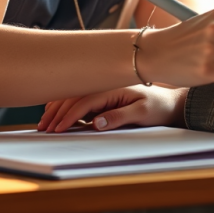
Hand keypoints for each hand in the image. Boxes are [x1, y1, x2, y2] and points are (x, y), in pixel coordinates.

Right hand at [38, 86, 186, 132]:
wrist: (169, 102)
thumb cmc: (157, 106)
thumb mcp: (142, 113)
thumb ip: (118, 117)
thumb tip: (95, 123)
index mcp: (114, 86)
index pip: (85, 101)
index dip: (69, 115)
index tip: (57, 129)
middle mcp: (106, 83)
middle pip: (75, 96)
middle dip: (57, 111)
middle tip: (44, 127)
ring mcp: (105, 87)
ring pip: (75, 95)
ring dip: (58, 107)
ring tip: (45, 121)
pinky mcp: (105, 93)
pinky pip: (82, 97)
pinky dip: (66, 104)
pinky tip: (56, 111)